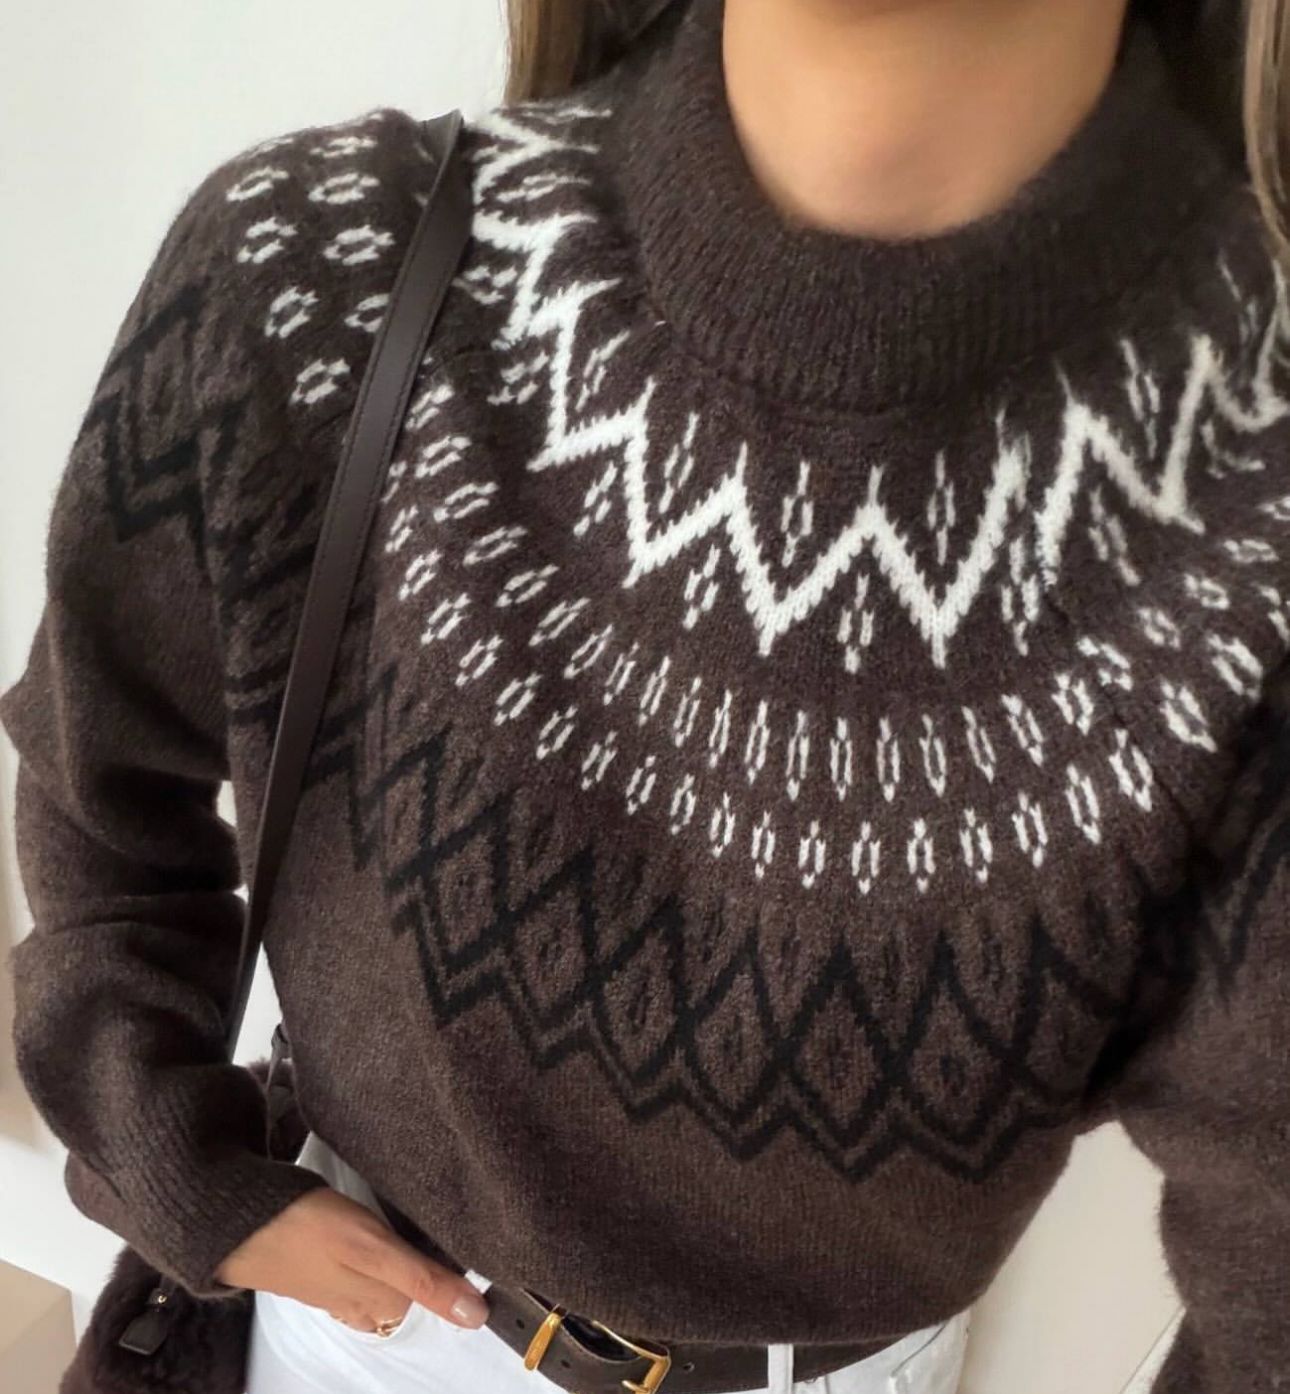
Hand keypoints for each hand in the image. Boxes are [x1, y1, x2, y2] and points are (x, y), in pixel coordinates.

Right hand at [214, 1186, 489, 1332]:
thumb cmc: (302, 1226)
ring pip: (379, 1284)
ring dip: (399, 1264)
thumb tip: (475, 1316)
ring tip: (418, 1238)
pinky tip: (371, 1238)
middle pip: (405, 1296)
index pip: (429, 1299)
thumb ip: (423, 1280)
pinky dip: (369, 1257)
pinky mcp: (313, 1263)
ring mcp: (332, 1283)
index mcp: (376, 1299)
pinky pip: (352, 1271)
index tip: (476, 1258)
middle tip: (451, 1238)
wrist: (231, 1216)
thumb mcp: (373, 1249)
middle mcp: (357, 1299)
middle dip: (427, 1273)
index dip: (452, 1278)